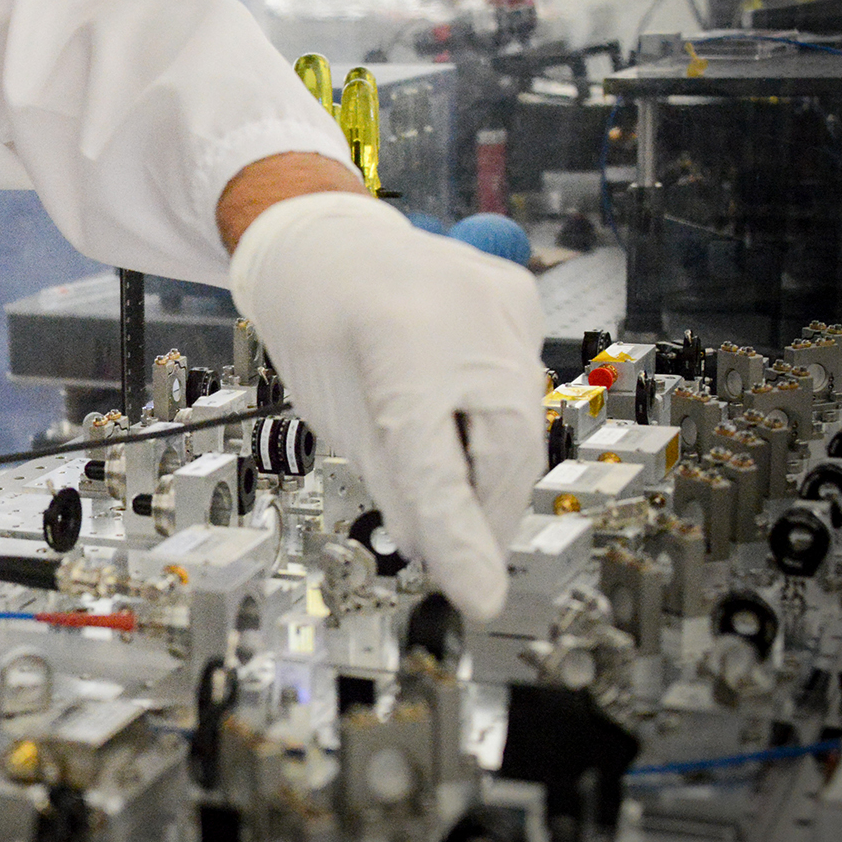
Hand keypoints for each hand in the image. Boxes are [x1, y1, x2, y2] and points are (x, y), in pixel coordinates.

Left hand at [228, 192, 545, 621]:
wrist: (327, 243)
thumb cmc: (317, 328)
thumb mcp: (337, 413)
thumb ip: (395, 481)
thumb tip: (437, 552)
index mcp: (399, 345)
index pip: (437, 465)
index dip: (459, 539)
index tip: (479, 598)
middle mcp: (464, 315)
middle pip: (503, 449)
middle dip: (486, 513)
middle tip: (466, 560)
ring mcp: (501, 302)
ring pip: (524, 421)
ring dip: (495, 470)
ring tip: (461, 497)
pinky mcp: (520, 300)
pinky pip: (523, 381)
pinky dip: (499, 418)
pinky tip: (464, 416)